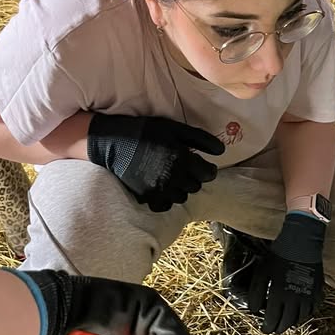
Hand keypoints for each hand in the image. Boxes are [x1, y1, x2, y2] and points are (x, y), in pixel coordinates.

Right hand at [87, 114, 224, 210]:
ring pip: (182, 198)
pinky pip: (165, 205)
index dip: (208, 169)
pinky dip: (166, 199)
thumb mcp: (175, 128)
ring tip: (173, 177)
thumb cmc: (146, 131)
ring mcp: (159, 189)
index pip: (208, 174)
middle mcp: (173, 177)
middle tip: (185, 168)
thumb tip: (221, 151)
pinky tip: (162, 188)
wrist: (113, 142)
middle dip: (194, 178)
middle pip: (196, 187)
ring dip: (181, 189)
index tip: (203, 165)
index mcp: (182, 159)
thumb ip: (200, 139)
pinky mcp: (147, 197)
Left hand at [246, 213, 325, 334]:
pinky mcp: (317, 293)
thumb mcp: (262, 272)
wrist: (302, 244)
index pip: (272, 320)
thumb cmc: (279, 256)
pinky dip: (304, 315)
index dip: (267, 327)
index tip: (264, 329)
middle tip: (274, 330)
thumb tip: (253, 309)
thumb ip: (256, 292)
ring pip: (299, 319)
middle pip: (286, 323)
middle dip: (278, 328)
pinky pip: (311, 310)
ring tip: (285, 323)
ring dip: (291, 323)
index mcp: (278, 296)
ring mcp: (307, 297)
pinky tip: (299, 313)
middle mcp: (294, 300)